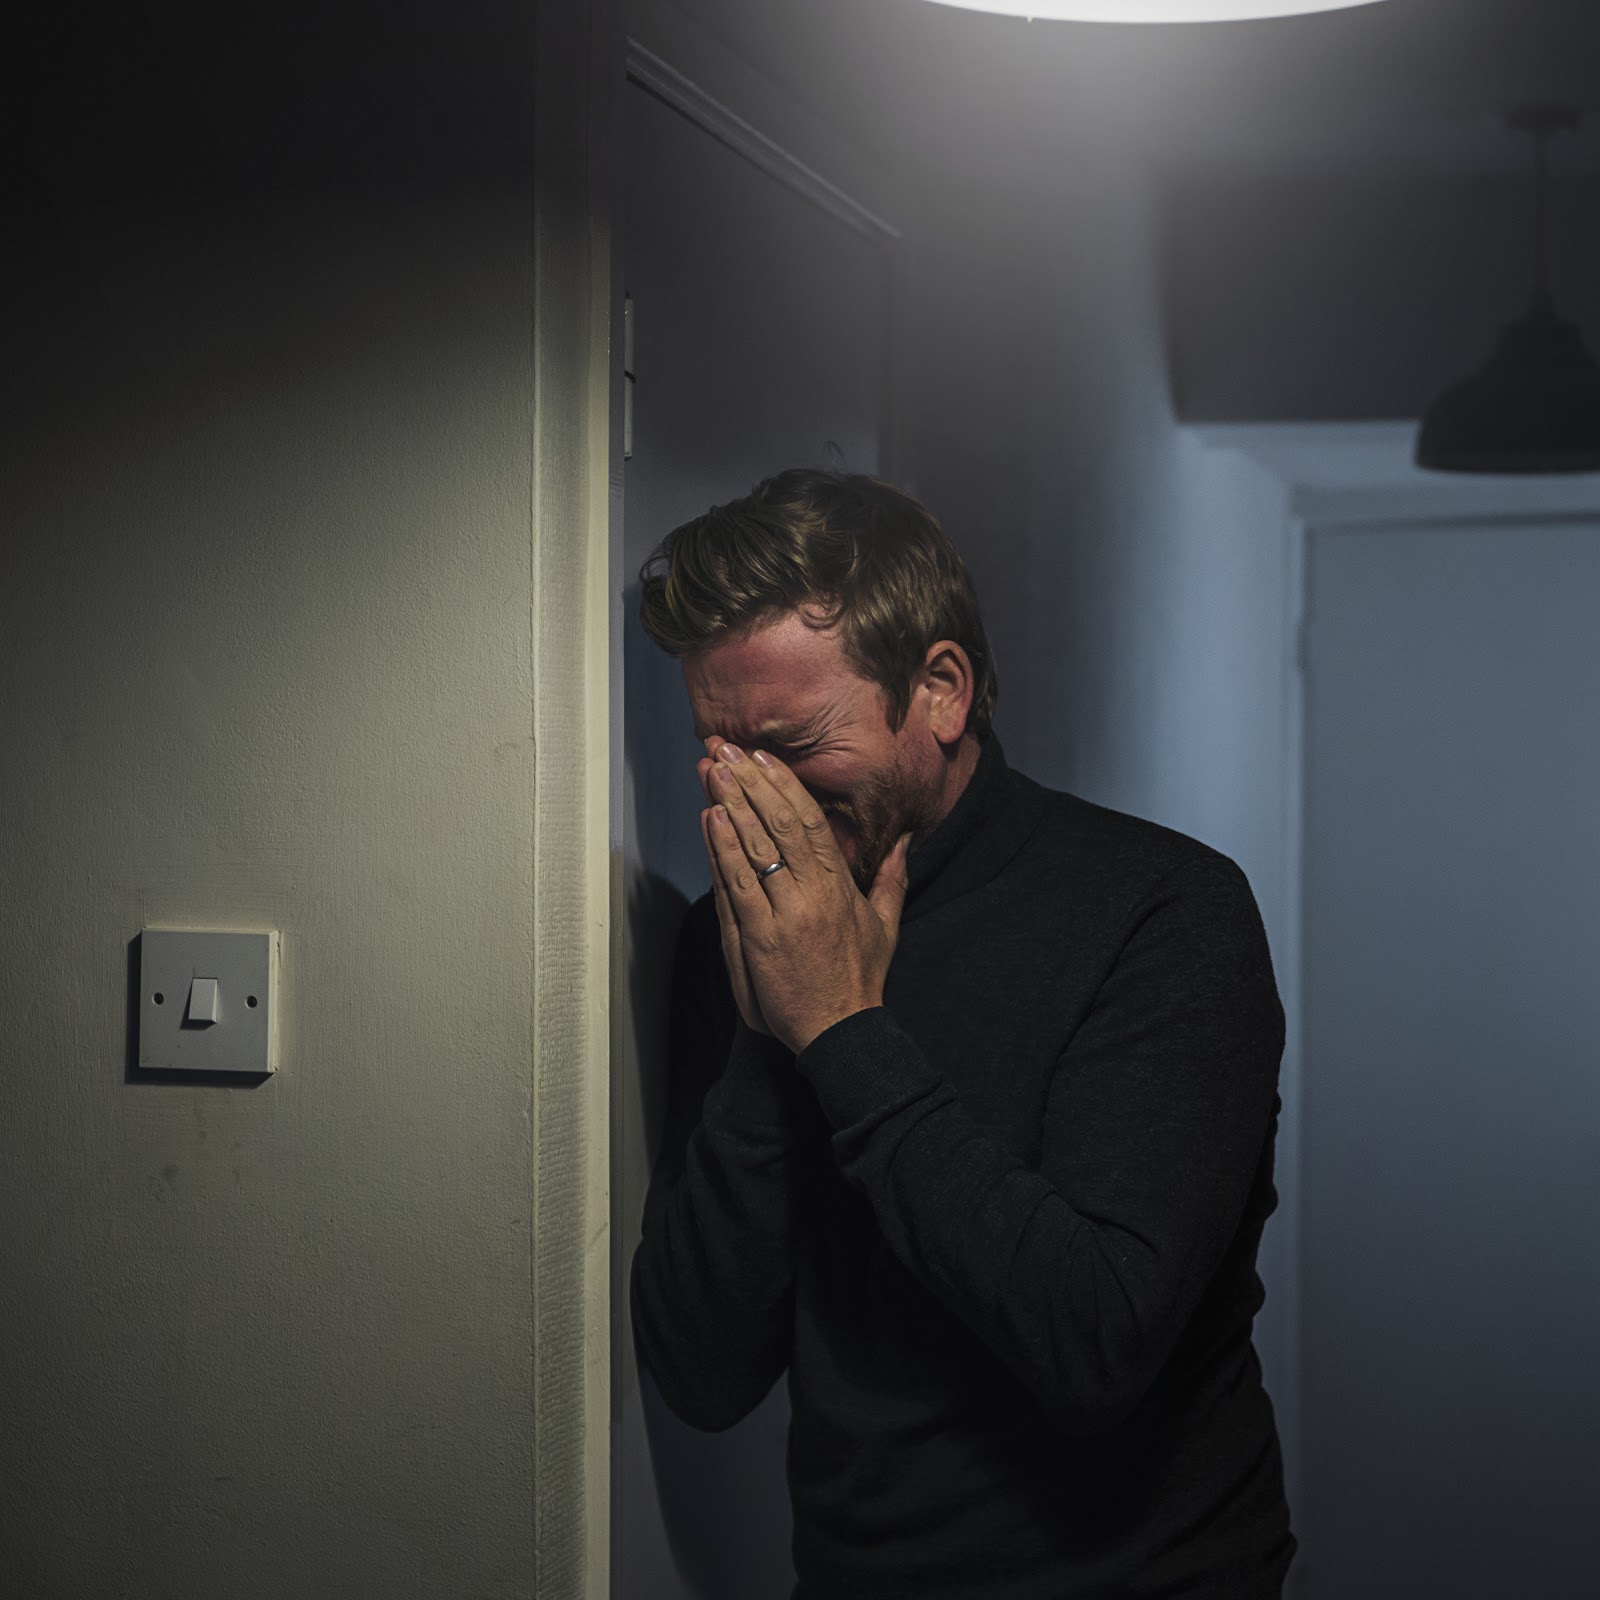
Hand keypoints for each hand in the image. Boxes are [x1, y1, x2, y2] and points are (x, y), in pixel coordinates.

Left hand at [698, 737, 911, 1054]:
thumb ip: (893, 878)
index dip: (785, 785)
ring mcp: (785, 915)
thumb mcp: (886, 924)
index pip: (811, 821)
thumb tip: (906, 842)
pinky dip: (723, 849)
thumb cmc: (860, 980)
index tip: (763, 757)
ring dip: (731, 805)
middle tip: (726, 749)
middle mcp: (813, 894)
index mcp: (840, 886)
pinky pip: (738, 885)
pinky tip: (711, 819)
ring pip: (756, 848)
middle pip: (779, 824)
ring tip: (711, 772)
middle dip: (750, 783)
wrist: (842, 1031)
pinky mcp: (761, 938)